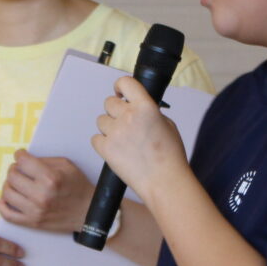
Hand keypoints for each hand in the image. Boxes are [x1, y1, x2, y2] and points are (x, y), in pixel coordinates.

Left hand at [0, 150, 91, 232]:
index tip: (21, 156)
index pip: (22, 162)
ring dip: (8, 185)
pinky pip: (7, 214)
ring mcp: (35, 211)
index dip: (19, 155)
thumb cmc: (78, 186)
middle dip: (14, 169)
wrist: (88, 212)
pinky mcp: (32, 223)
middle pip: (12, 176)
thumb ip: (44, 160)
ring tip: (16, 183)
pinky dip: (2, 204)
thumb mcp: (67, 165)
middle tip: (20, 170)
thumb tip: (23, 160)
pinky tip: (8, 198)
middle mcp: (41, 195)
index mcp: (51, 178)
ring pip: (7, 193)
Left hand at [92, 76, 187, 203]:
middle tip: (125, 123)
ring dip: (109, 127)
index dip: (121, 86)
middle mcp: (128, 116)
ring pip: (101, 120)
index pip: (125, 83)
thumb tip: (135, 107)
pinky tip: (117, 150)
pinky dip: (103, 143)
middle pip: (109, 102)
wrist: (164, 182)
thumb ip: (149, 112)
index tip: (121, 93)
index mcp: (146, 107)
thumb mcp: (167, 125)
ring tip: (124, 140)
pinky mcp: (106, 149)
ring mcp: (115, 133)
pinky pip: (95, 138)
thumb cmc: (170, 156)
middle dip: (116, 111)